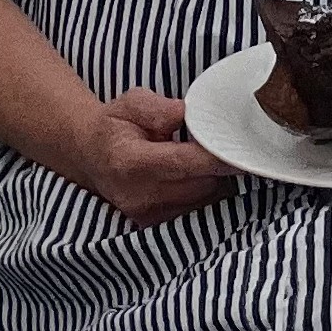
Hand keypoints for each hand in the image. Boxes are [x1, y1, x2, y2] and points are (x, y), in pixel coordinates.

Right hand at [68, 89, 234, 227]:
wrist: (90, 158)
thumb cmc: (114, 127)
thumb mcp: (130, 103)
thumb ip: (158, 108)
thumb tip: (188, 113)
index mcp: (129, 162)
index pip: (184, 163)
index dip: (216, 157)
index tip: (241, 147)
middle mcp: (139, 196)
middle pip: (201, 185)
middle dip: (219, 166)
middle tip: (223, 144)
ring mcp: (147, 216)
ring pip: (205, 201)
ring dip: (215, 181)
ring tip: (204, 159)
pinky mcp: (156, 226)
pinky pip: (197, 211)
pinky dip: (206, 194)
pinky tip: (198, 176)